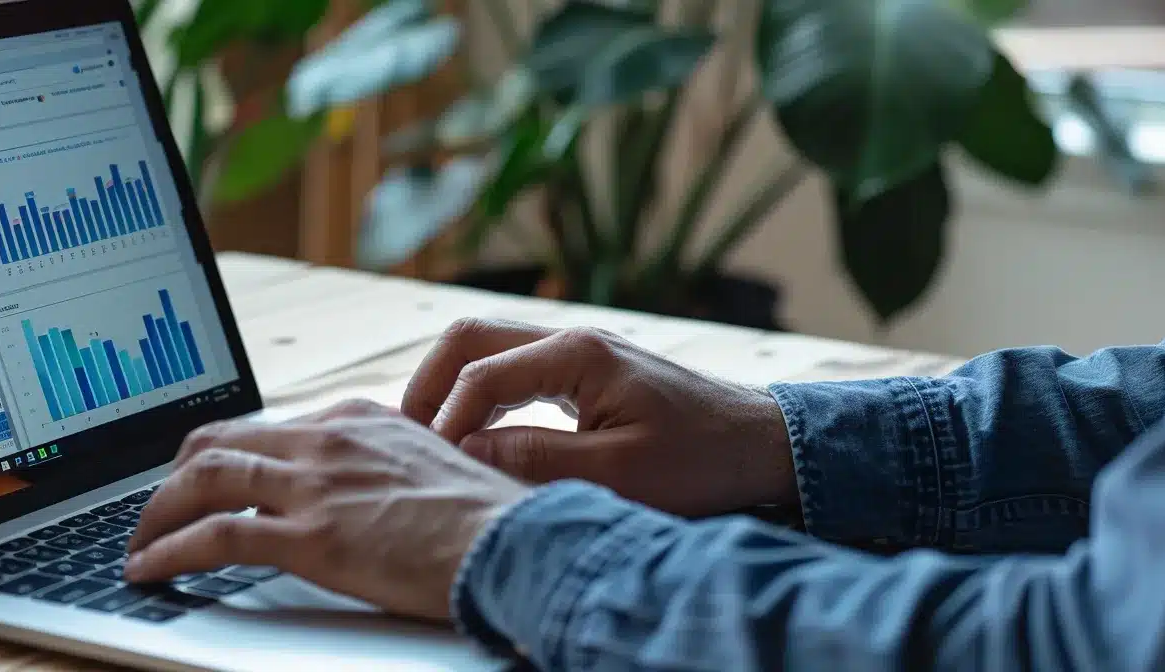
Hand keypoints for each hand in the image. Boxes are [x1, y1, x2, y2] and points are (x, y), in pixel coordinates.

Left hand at [123, 400, 530, 618]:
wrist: (517, 545)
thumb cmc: (489, 521)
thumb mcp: (429, 468)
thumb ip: (383, 467)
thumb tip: (357, 493)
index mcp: (358, 417)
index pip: (267, 426)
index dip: (224, 454)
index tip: (203, 477)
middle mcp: (329, 438)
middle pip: (221, 441)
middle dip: (175, 475)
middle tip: (156, 506)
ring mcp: (316, 484)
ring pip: (204, 480)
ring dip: (157, 512)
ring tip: (137, 541)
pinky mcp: (311, 537)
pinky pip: (215, 538)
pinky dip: (169, 551)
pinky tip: (150, 568)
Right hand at [401, 318, 796, 515]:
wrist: (760, 446)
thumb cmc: (700, 460)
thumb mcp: (618, 473)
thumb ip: (536, 460)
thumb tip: (464, 454)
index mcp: (578, 354)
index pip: (481, 375)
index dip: (447, 422)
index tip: (433, 466)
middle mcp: (570, 338)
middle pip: (467, 339)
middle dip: (428, 387)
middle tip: (405, 440)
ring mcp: (575, 351)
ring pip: (484, 348)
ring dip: (449, 389)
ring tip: (426, 442)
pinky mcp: (581, 371)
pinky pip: (509, 369)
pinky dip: (478, 397)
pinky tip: (470, 439)